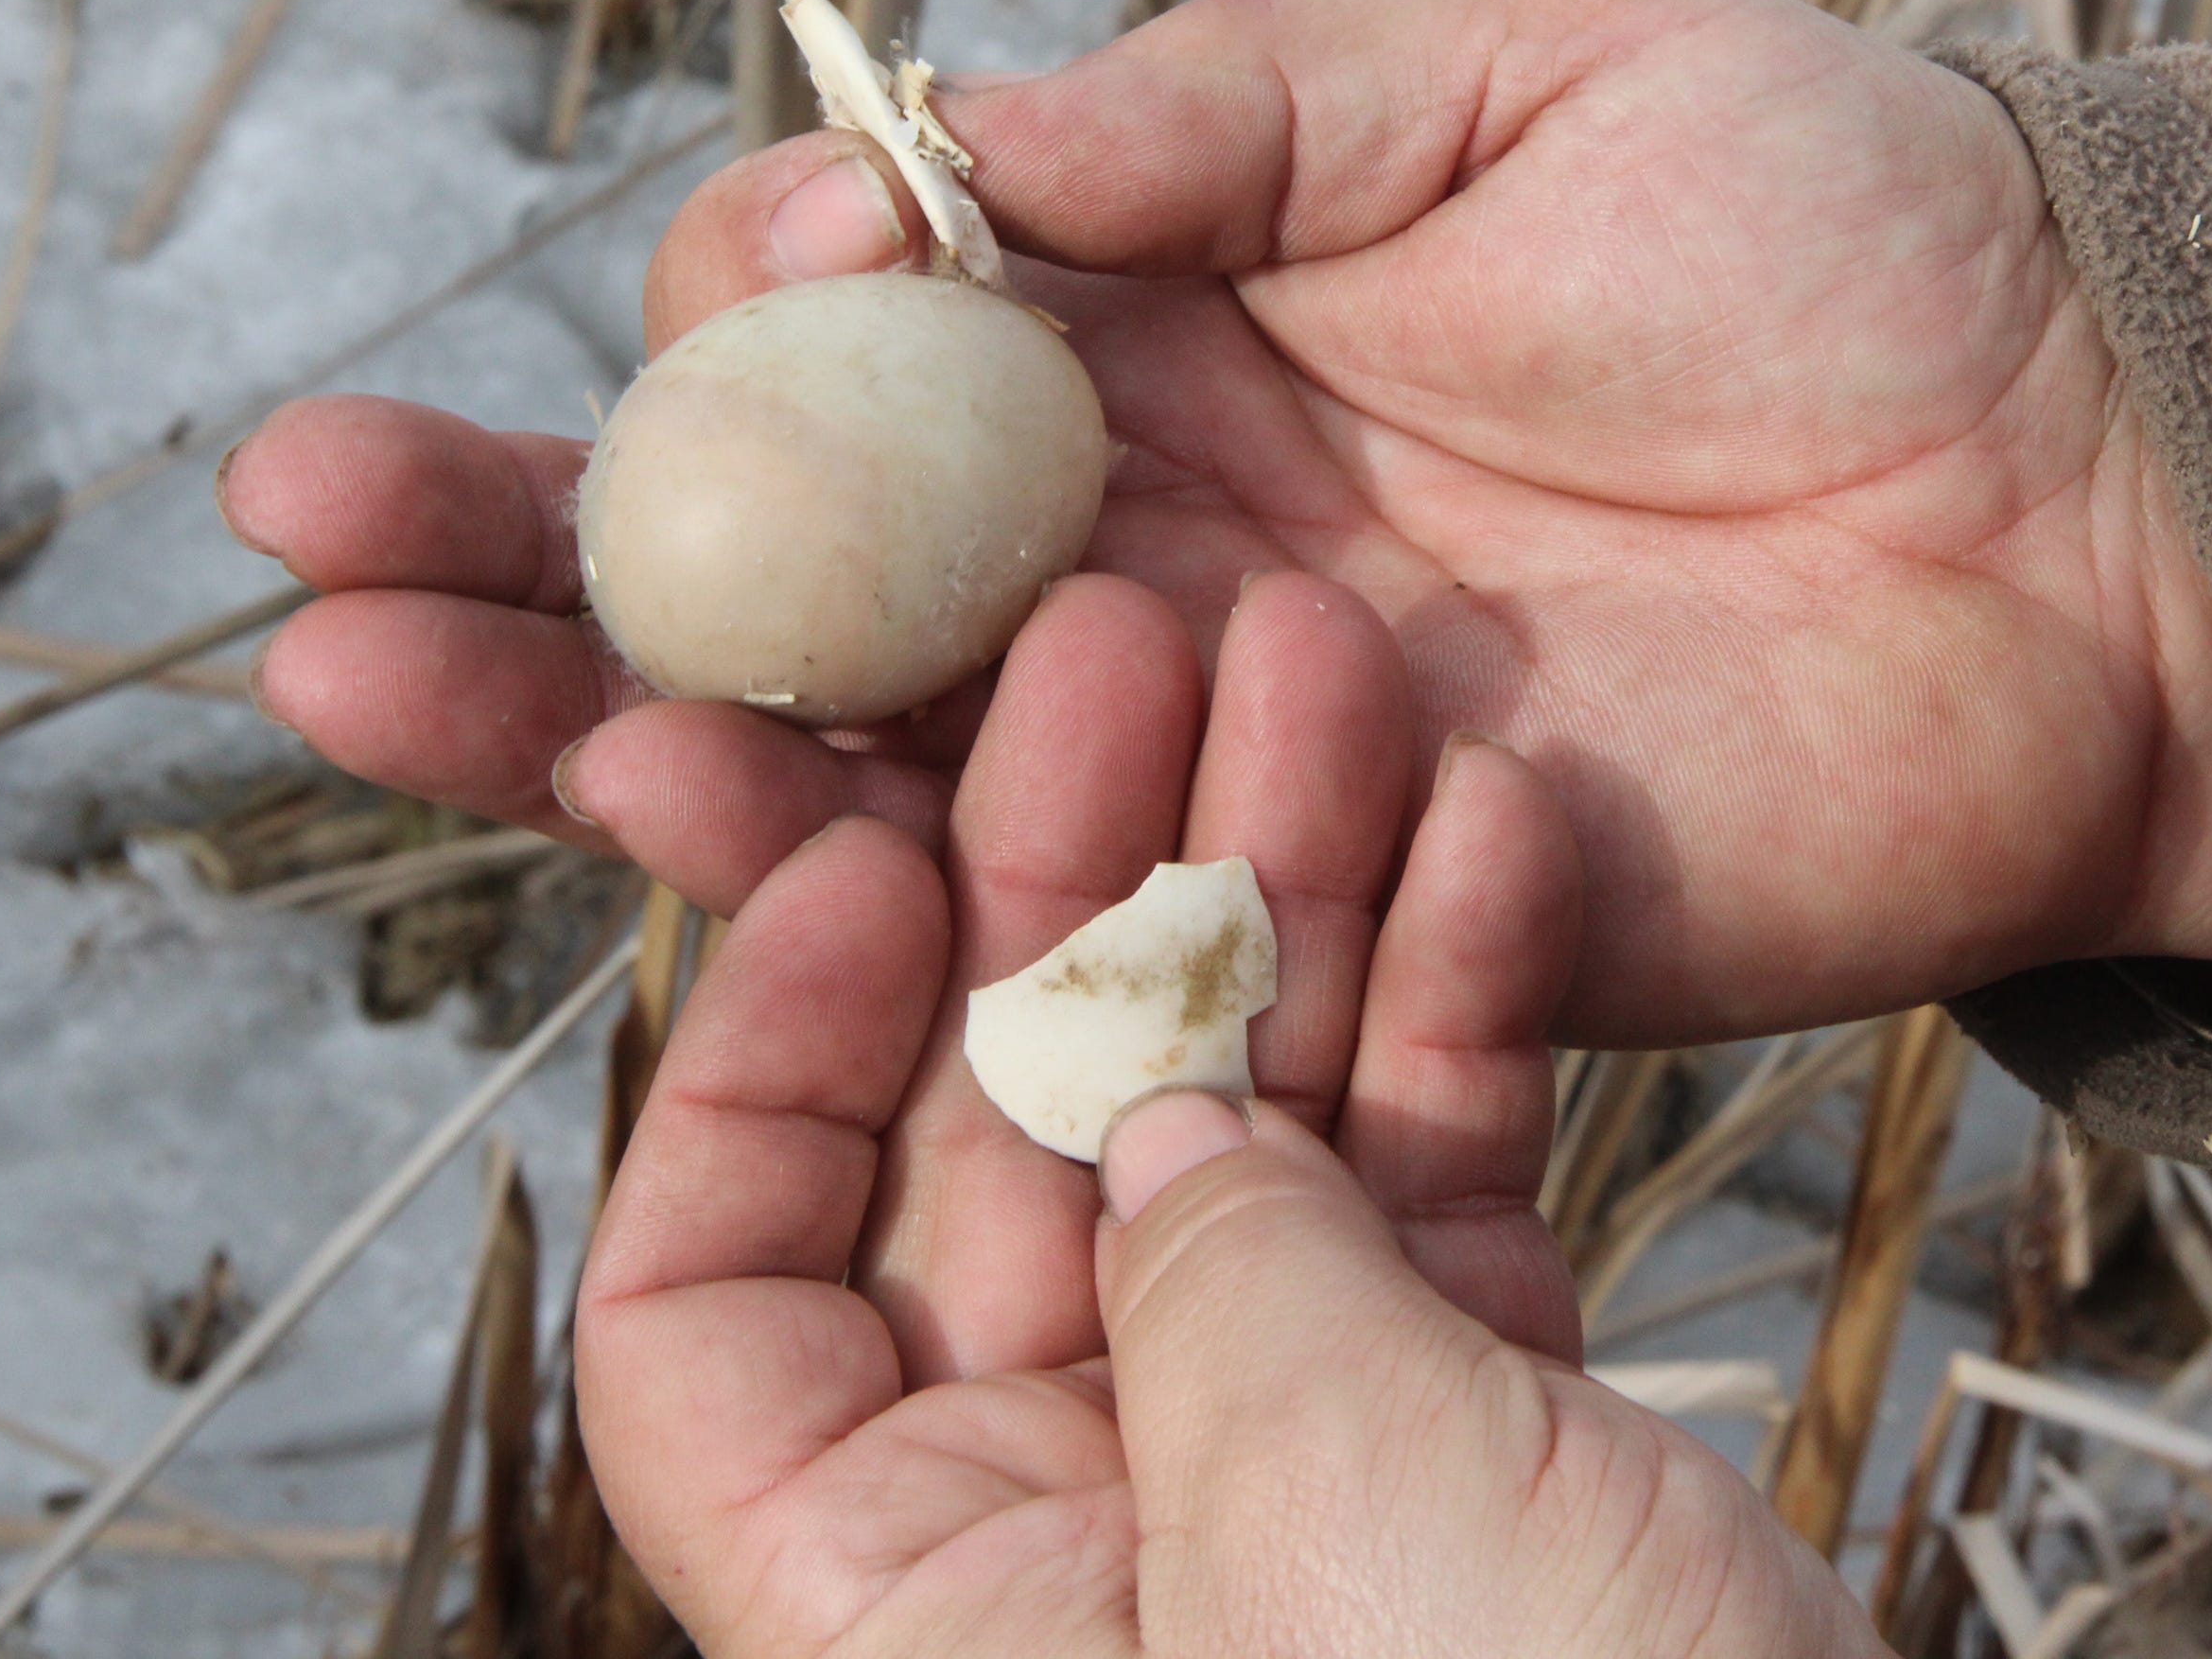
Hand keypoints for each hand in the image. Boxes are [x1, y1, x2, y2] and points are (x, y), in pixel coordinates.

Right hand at [228, 0, 2211, 1044]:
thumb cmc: (1854, 231)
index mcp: (1199, 323)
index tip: (757, 284)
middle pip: (803, 564)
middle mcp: (1166, 544)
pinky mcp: (1330, 915)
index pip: (881, 331)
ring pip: (866, 760)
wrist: (2104, 494)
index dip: (759, 313)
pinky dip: (873, 891)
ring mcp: (1226, 742)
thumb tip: (938, 148)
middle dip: (553, 545)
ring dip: (614, 731)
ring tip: (363, 694)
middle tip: (303, 534)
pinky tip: (671, 832)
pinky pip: (1071, 909)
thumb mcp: (1528, 64)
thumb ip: (1233, 108)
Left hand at [577, 569, 1879, 1658]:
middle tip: (1139, 649)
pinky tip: (1501, 828)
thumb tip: (1160, 1104)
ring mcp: (1290, 1469)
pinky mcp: (1482, 1434)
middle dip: (1074, 892)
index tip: (868, 868)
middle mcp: (1074, 1536)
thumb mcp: (1318, 1518)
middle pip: (1002, 1159)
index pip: (710, 1316)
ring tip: (1344, 670)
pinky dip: (1467, 1016)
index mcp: (920, 1613)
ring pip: (1241, 1132)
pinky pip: (1431, 1184)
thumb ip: (1213, 1277)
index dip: (758, 1071)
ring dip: (1291, 898)